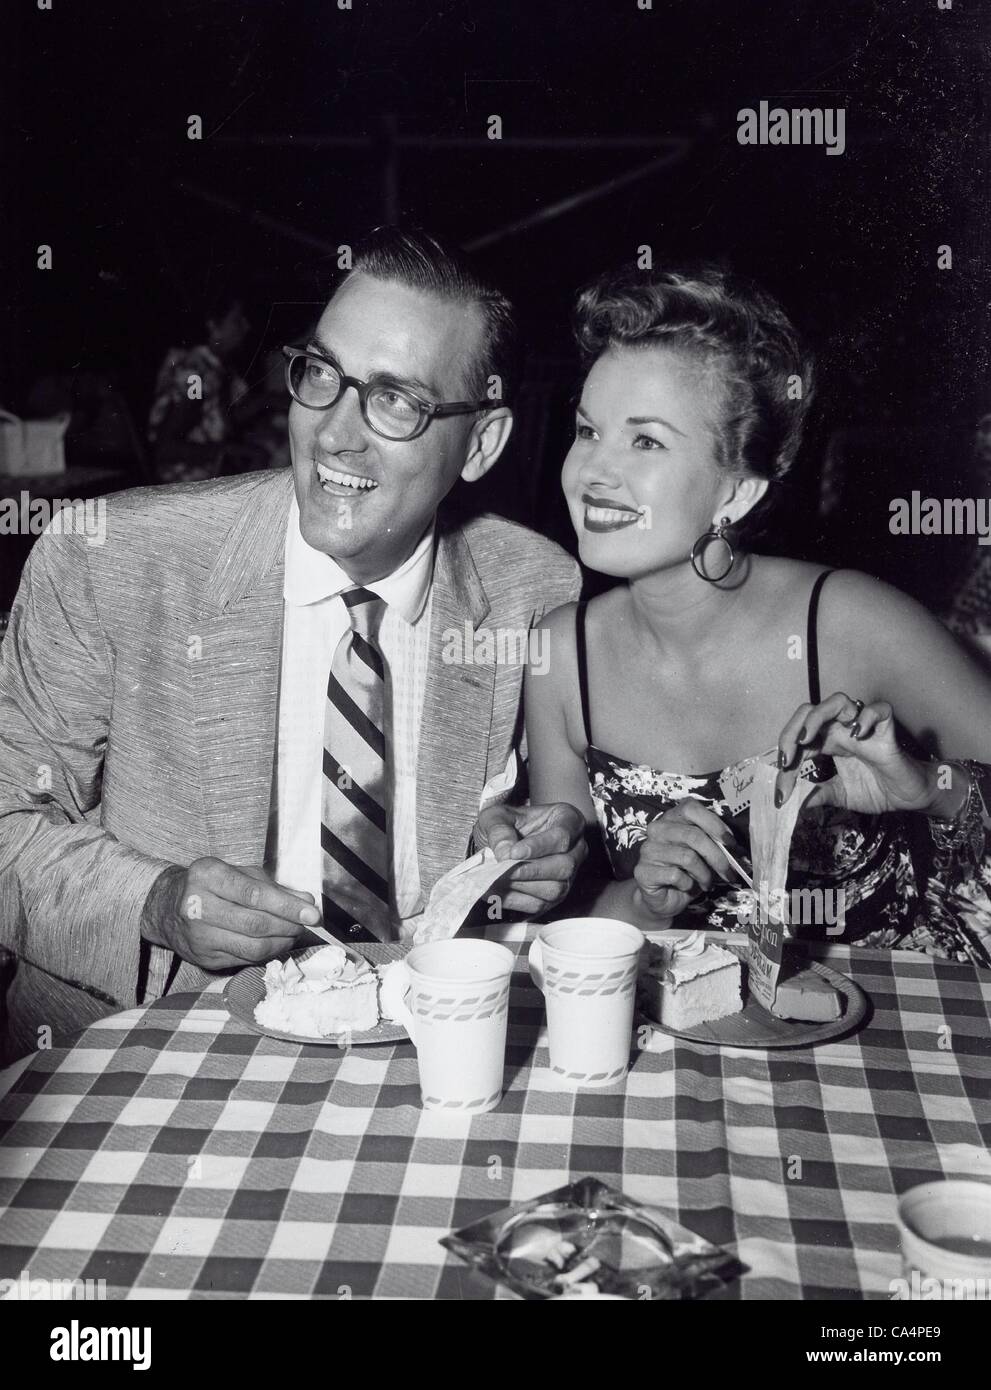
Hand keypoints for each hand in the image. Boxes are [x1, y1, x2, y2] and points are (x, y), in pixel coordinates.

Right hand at [141, 859, 320, 970]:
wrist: (168, 907)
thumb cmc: (213, 885)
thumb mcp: (240, 874)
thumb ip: (274, 887)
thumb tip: (306, 903)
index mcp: (208, 875)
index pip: (254, 894)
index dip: (287, 906)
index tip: (312, 913)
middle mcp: (197, 906)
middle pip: (255, 924)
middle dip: (288, 926)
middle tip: (305, 924)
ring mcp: (198, 936)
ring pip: (252, 947)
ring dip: (281, 943)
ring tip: (292, 933)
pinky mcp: (203, 958)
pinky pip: (244, 960)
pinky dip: (266, 953)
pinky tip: (274, 943)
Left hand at [473, 802, 587, 915]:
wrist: (504, 840)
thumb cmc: (505, 823)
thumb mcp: (496, 815)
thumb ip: (499, 830)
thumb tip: (505, 854)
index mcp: (568, 820)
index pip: (561, 836)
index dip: (538, 847)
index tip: (513, 852)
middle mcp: (576, 848)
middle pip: (564, 866)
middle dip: (531, 871)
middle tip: (502, 869)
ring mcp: (569, 874)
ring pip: (556, 889)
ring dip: (523, 887)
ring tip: (497, 879)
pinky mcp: (555, 896)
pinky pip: (540, 904)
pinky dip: (516, 900)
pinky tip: (496, 890)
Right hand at [633, 799, 741, 919]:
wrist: (664, 898)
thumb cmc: (687, 872)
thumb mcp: (703, 854)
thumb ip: (714, 843)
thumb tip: (735, 848)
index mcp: (672, 818)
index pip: (690, 808)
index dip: (713, 823)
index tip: (731, 843)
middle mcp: (657, 830)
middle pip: (693, 835)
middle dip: (717, 857)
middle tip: (729, 873)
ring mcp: (648, 850)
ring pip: (687, 857)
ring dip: (704, 874)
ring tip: (706, 882)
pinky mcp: (643, 871)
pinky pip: (676, 876)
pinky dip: (689, 885)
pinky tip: (688, 887)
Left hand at [774, 691, 948, 815]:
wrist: (909, 797)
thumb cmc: (877, 790)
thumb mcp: (839, 795)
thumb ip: (816, 794)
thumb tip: (790, 802)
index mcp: (829, 742)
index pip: (799, 741)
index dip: (785, 762)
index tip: (780, 792)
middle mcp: (842, 729)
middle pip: (809, 712)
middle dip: (790, 732)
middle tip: (785, 759)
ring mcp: (864, 727)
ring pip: (838, 701)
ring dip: (816, 717)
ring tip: (807, 740)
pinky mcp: (888, 730)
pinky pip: (879, 710)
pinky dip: (866, 717)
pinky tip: (857, 735)